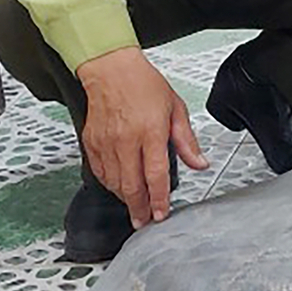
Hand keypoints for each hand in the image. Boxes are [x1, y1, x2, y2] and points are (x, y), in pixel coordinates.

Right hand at [76, 46, 208, 229]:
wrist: (111, 69)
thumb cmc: (144, 84)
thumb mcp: (175, 108)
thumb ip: (186, 141)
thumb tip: (200, 163)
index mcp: (150, 131)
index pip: (155, 174)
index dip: (159, 199)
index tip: (161, 214)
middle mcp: (126, 140)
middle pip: (131, 185)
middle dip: (139, 208)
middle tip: (144, 221)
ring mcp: (106, 142)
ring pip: (114, 182)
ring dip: (124, 198)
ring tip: (134, 206)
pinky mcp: (92, 142)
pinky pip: (100, 172)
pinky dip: (109, 184)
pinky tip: (118, 187)